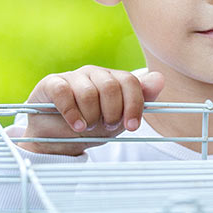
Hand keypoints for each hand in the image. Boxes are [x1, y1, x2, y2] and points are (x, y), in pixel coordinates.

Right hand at [16, 67, 165, 154]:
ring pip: (88, 92)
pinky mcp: (52, 83)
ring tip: (87, 128)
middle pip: (110, 87)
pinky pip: (64, 93)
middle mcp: (94, 74)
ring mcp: (73, 77)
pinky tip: (76, 126)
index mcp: (113, 80)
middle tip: (106, 127)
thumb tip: (160, 78)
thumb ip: (140, 99)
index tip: (132, 126)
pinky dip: (72, 113)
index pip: (130, 82)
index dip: (134, 105)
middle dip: (111, 113)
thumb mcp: (119, 119)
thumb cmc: (91, 126)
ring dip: (91, 116)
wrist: (58, 138)